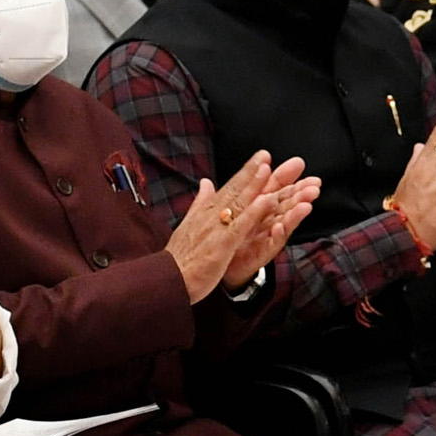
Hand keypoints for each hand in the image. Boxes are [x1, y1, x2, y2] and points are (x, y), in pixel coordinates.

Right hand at [165, 151, 272, 300]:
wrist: (168, 280)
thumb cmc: (180, 258)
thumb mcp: (188, 224)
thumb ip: (200, 203)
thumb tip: (205, 182)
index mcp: (205, 213)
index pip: (227, 188)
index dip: (244, 173)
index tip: (258, 159)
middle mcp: (210, 216)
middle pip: (233, 190)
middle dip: (250, 171)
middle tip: (265, 155)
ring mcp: (216, 229)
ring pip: (238, 203)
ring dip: (253, 185)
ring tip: (266, 168)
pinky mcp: (222, 244)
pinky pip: (241, 224)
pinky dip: (254, 211)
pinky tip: (267, 200)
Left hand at [222, 158, 318, 287]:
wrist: (221, 263)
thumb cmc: (232, 235)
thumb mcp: (240, 205)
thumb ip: (248, 186)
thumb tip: (253, 166)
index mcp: (261, 206)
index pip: (276, 187)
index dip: (287, 176)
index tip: (299, 164)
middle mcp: (268, 220)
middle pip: (287, 204)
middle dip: (301, 194)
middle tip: (314, 185)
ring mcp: (267, 236)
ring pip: (285, 222)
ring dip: (296, 213)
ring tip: (306, 205)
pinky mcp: (262, 253)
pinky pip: (270, 244)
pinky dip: (276, 235)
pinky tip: (280, 227)